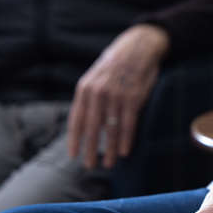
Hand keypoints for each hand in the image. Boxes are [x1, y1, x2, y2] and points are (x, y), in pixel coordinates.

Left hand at [66, 24, 168, 168]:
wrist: (138, 46)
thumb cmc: (116, 64)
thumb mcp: (96, 76)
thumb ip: (90, 98)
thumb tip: (86, 124)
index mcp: (84, 87)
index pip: (76, 119)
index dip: (74, 139)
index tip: (73, 156)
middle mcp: (98, 92)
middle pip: (92, 128)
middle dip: (90, 149)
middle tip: (90, 166)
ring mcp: (116, 95)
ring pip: (111, 129)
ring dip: (110, 149)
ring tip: (109, 163)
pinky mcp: (133, 97)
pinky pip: (128, 123)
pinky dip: (126, 139)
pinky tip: (124, 151)